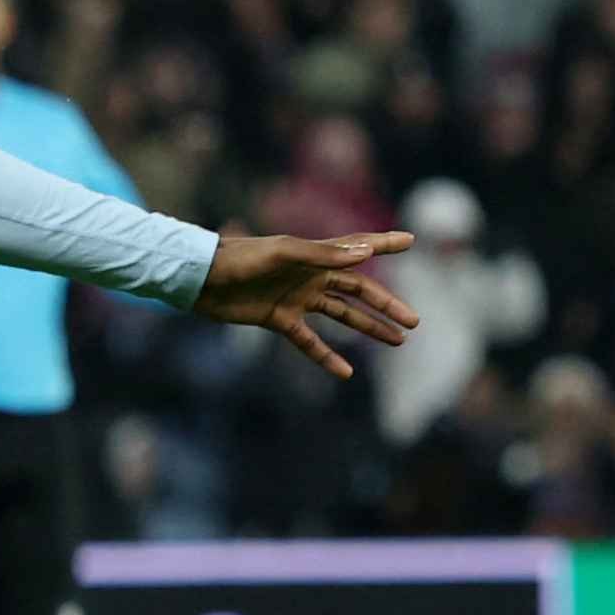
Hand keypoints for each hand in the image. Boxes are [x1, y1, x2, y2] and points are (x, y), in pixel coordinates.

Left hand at [194, 231, 419, 378]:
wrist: (201, 279)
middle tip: (414, 321)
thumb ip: (323, 255)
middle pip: (358, 292)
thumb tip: (366, 253)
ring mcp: (296, 299)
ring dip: (368, 328)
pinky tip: (346, 373)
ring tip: (396, 341)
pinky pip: (308, 342)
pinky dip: (326, 357)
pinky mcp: (278, 320)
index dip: (383, 244)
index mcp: (314, 255)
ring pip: (341, 316)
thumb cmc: (240, 259)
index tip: (411, 241)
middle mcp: (310, 276)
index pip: (357, 247)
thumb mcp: (283, 254)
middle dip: (386, 306)